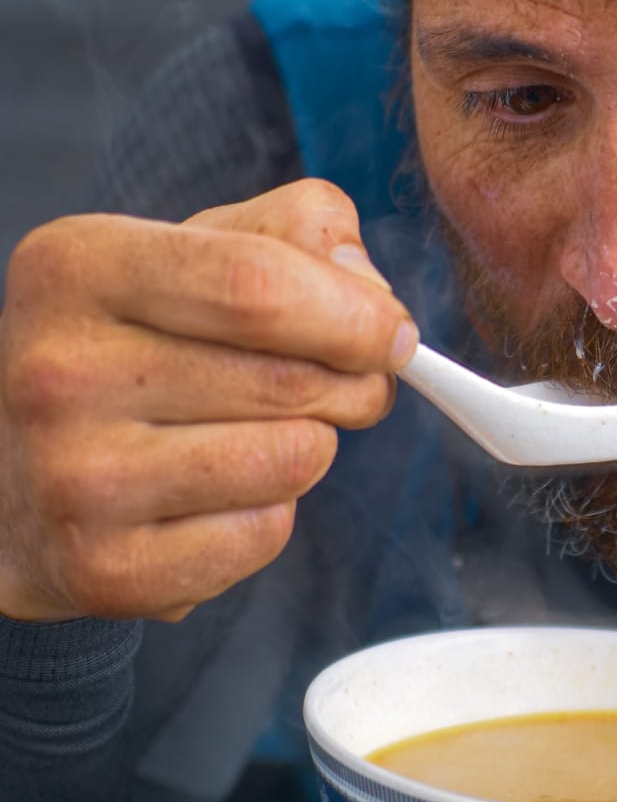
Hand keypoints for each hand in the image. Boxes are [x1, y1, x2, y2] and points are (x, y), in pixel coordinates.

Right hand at [0, 180, 417, 622]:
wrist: (14, 474)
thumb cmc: (131, 346)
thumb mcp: (189, 252)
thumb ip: (294, 232)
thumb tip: (369, 291)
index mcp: (77, 267)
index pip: (260, 286)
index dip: (356, 316)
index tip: (393, 334)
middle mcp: (59, 371)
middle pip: (291, 380)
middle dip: (353, 384)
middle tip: (343, 388)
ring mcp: (75, 478)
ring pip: (293, 460)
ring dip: (308, 449)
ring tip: (252, 437)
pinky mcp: (104, 569)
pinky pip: (265, 534)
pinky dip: (268, 516)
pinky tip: (211, 499)